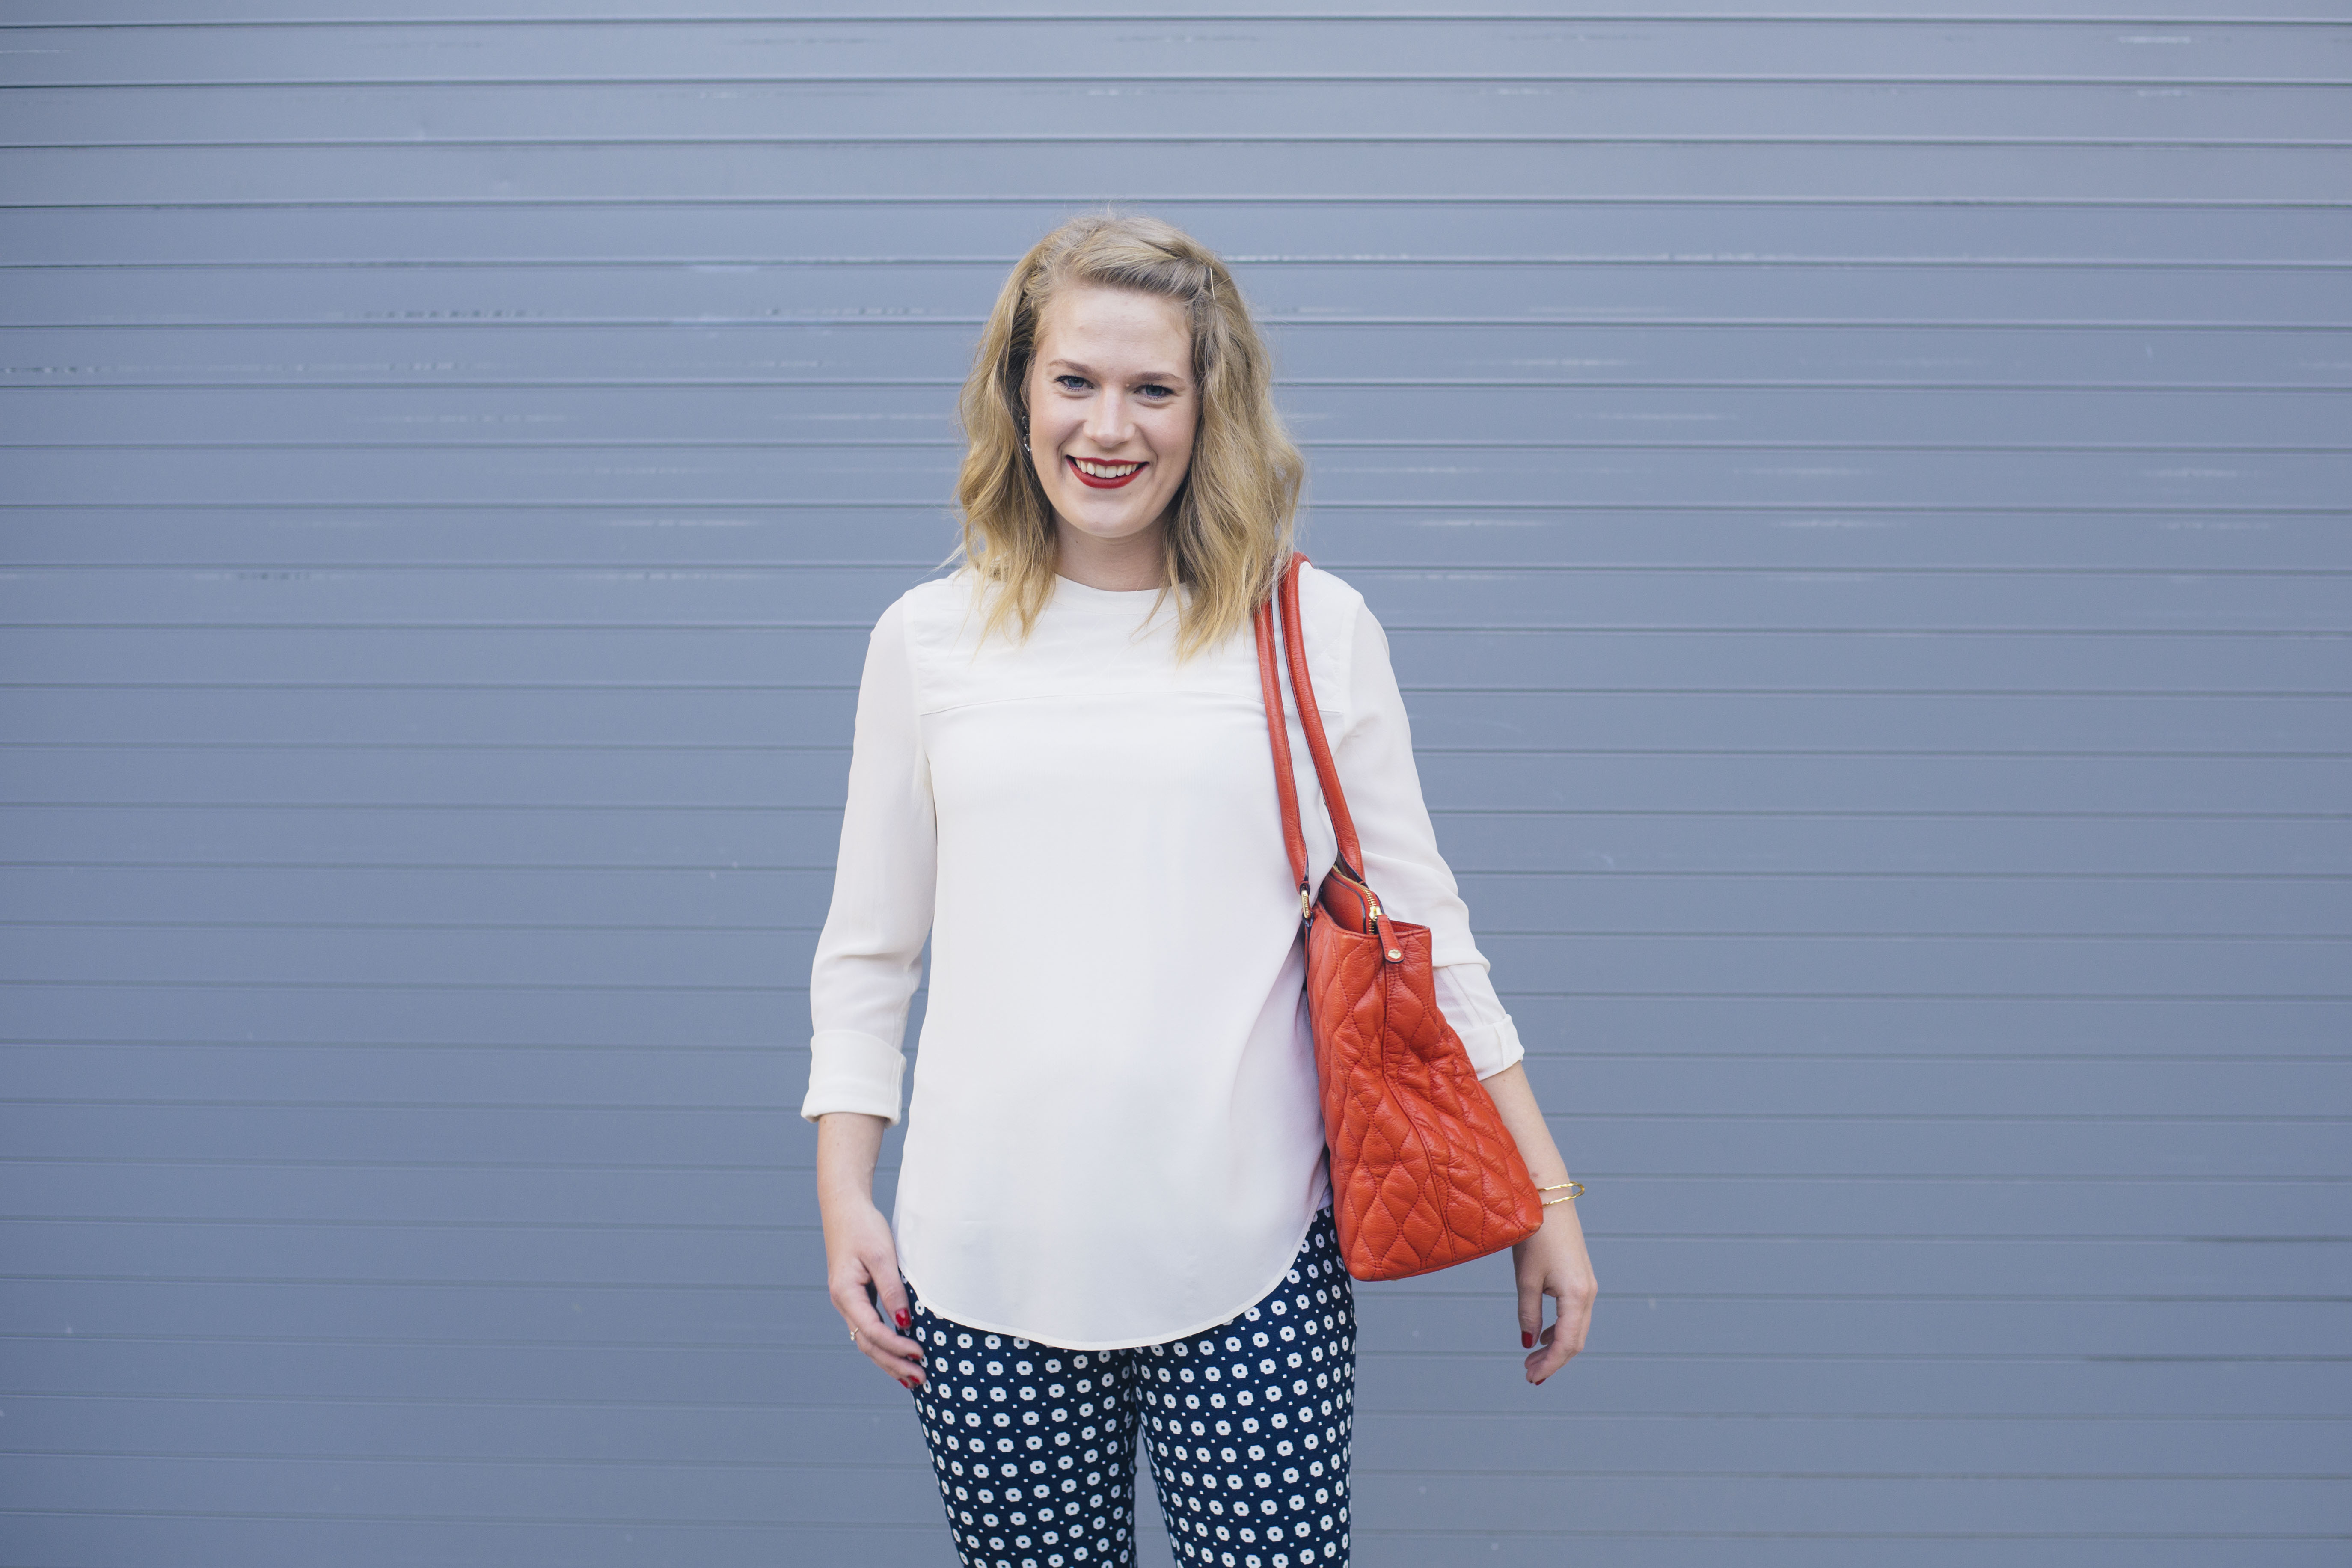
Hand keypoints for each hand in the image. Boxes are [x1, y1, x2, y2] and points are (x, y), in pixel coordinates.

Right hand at [822, 1191, 928, 1388]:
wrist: (845, 1206)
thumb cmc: (863, 1227)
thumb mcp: (881, 1256)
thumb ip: (892, 1290)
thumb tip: (904, 1323)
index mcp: (845, 1294)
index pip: (872, 1332)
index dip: (897, 1347)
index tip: (920, 1354)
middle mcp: (843, 1302)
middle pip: (868, 1344)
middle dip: (893, 1364)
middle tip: (920, 1380)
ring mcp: (848, 1301)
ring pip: (867, 1340)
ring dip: (889, 1359)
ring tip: (912, 1377)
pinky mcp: (856, 1296)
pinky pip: (870, 1327)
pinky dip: (885, 1343)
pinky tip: (900, 1352)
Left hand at [1513, 1198, 1596, 1384]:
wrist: (1548, 1198)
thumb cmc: (1535, 1237)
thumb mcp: (1526, 1279)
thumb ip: (1528, 1314)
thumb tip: (1529, 1343)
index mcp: (1577, 1296)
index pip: (1567, 1344)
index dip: (1550, 1365)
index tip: (1530, 1378)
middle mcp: (1589, 1293)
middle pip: (1576, 1340)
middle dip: (1553, 1360)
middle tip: (1529, 1374)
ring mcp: (1588, 1284)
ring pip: (1577, 1327)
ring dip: (1557, 1345)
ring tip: (1532, 1358)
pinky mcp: (1581, 1276)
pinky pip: (1575, 1312)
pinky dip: (1560, 1328)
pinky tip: (1543, 1333)